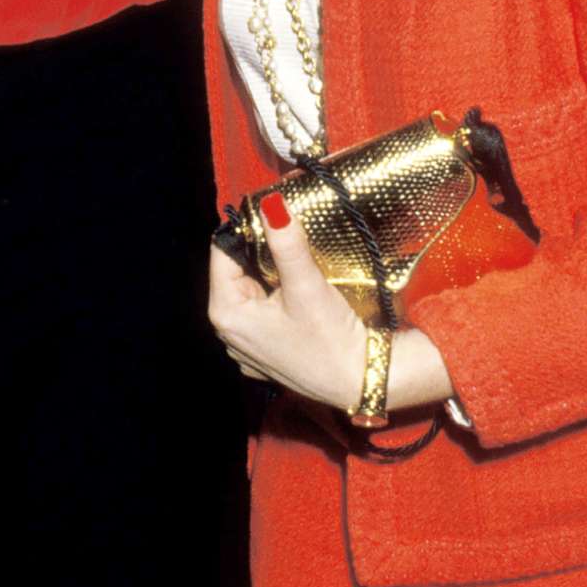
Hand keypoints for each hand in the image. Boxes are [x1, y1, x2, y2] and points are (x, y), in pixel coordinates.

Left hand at [209, 209, 368, 408]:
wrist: (364, 382)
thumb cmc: (332, 340)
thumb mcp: (307, 286)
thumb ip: (286, 243)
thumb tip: (271, 204)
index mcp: (226, 314)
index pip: (222, 252)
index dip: (246, 227)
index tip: (273, 212)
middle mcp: (229, 333)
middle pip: (237, 271)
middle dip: (261, 249)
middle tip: (290, 230)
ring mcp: (247, 346)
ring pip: (253, 289)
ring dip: (272, 271)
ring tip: (299, 259)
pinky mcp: (267, 353)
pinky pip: (264, 311)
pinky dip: (279, 295)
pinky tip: (300, 291)